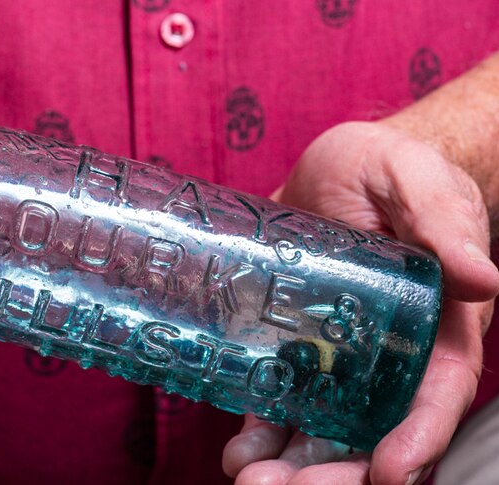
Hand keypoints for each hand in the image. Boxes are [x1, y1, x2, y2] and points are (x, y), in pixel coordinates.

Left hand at [221, 121, 498, 483]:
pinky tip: (237, 448)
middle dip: (334, 469)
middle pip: (372, 429)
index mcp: (437, 324)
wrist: (343, 167)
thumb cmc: (396, 171)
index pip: (437, 395)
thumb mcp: (420, 184)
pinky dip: (261, 426)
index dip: (418, 439)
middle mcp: (389, 353)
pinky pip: (281, 395)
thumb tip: (482, 278)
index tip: (387, 472)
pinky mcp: (292, 341)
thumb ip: (445, 226)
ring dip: (289, 462)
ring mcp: (337, 353)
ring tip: (247, 478)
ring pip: (323, 424)